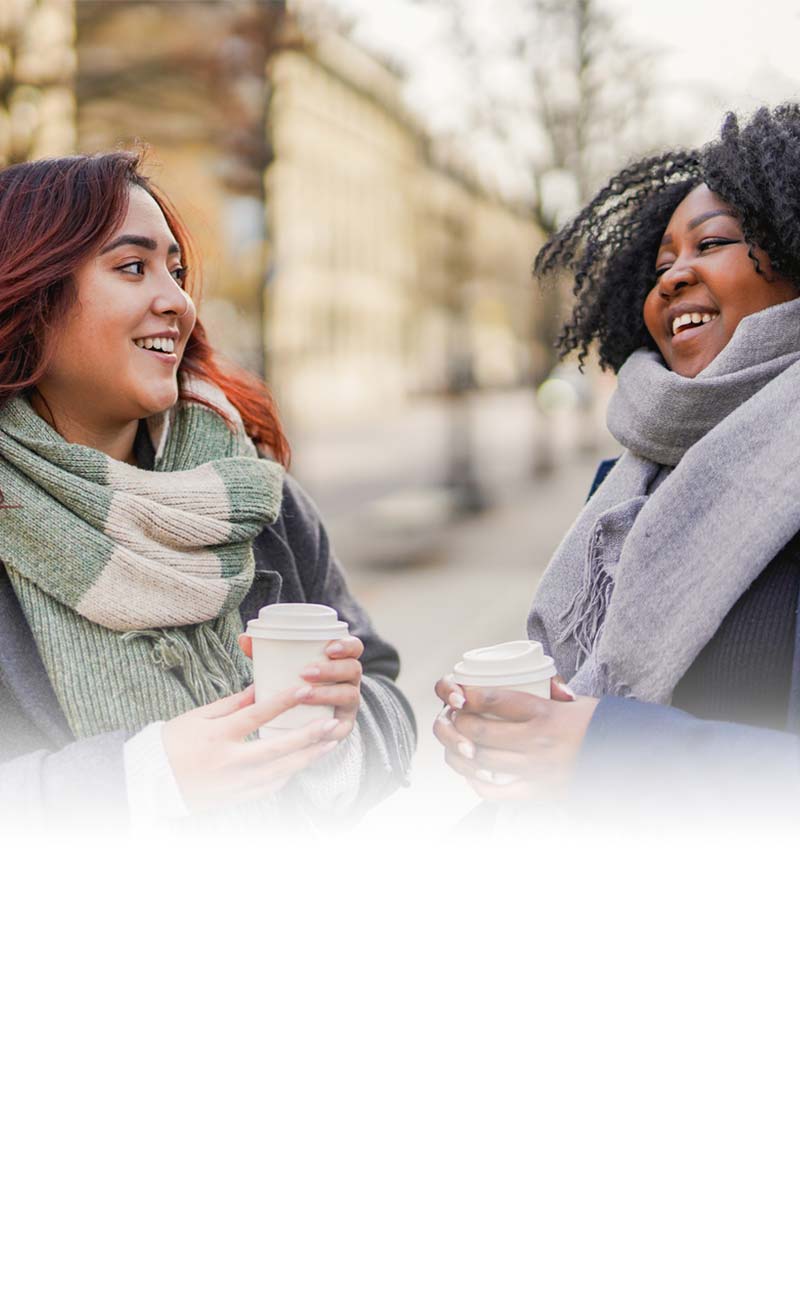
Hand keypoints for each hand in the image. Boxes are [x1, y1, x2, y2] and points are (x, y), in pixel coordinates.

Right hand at [162, 683, 339, 813]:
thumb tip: (260, 687)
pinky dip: (287, 774)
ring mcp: (234, 783)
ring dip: (307, 758)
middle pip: (278, 748)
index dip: (282, 701)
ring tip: (328, 744)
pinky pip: (269, 787)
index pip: (256, 715)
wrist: (149, 782)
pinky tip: (301, 763)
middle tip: (332, 723)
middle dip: (309, 736)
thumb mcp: (197, 717)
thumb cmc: (172, 743)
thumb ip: (231, 704)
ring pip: (280, 771)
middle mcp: (228, 761)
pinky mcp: (235, 798)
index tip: (304, 689)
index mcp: (217, 735)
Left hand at [238, 632, 363, 742]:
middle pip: (353, 670)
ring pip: (349, 695)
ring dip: (328, 693)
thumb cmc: (291, 686)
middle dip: (332, 669)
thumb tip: (244, 639)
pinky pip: (344, 727)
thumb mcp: (282, 669)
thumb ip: (266, 653)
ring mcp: (348, 704)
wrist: (296, 722)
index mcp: (339, 662)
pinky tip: (323, 727)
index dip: (347, 645)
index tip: (328, 647)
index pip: (354, 647)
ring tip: (305, 694)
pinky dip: (334, 727)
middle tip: (305, 672)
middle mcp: (349, 681)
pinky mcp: (343, 727)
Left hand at [432, 673, 597, 799]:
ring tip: (459, 745)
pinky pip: (497, 792)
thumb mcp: (579, 702)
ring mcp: (536, 769)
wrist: (629, 760)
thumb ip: (553, 695)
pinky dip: (478, 784)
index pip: (494, 699)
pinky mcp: (538, 792)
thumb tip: (544, 684)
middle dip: (458, 723)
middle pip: (480, 731)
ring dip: (461, 753)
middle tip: (455, 719)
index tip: (457, 693)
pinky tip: (473, 776)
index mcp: (546, 713)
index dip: (467, 695)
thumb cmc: (602, 729)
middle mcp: (537, 741)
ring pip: (482, 762)